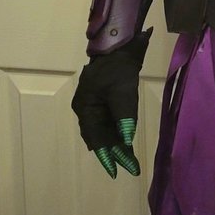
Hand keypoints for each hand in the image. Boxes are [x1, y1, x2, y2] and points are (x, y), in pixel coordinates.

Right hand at [71, 30, 150, 178]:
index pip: (95, 137)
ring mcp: (94, 103)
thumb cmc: (118, 67)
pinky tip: (125, 142)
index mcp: (85, 107)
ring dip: (116, 144)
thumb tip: (127, 140)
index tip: (117, 172)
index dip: (106, 155)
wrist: (119, 43)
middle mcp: (86, 108)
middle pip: (99, 136)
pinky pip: (108, 121)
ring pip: (104, 130)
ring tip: (129, 160)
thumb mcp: (123, 91)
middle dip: (114, 152)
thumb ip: (125, 116)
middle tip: (130, 167)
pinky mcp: (104, 99)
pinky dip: (117, 132)